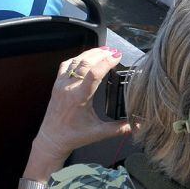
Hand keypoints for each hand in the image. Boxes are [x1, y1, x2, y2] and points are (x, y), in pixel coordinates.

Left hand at [32, 47, 131, 164]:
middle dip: (101, 54)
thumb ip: (120, 128)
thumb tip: (138, 125)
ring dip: (90, 53)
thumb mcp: (99, 133)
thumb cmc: (74, 136)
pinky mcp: (57, 83)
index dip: (106, 62)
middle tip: (115, 52)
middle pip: (85, 62)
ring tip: (104, 50)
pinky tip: (87, 57)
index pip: (93, 74)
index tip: (118, 56)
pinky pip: (67, 64)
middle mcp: (68, 87)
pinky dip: (78, 58)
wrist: (52, 138)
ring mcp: (61, 83)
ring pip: (76, 61)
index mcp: (79, 98)